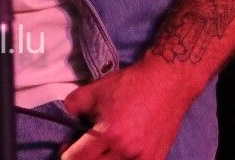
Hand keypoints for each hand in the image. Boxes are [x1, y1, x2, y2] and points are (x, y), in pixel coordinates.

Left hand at [60, 61, 194, 159]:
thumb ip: (75, 104)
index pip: (77, 158)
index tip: (68, 148)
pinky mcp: (157, 159)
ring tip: (104, 150)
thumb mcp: (96, 88)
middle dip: (86, 159)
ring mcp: (144, 158)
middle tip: (85, 149)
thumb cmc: (131, 85)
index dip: (67, 154)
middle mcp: (126, 151)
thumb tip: (67, 115)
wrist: (167, 84)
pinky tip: (122, 153)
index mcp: (109, 133)